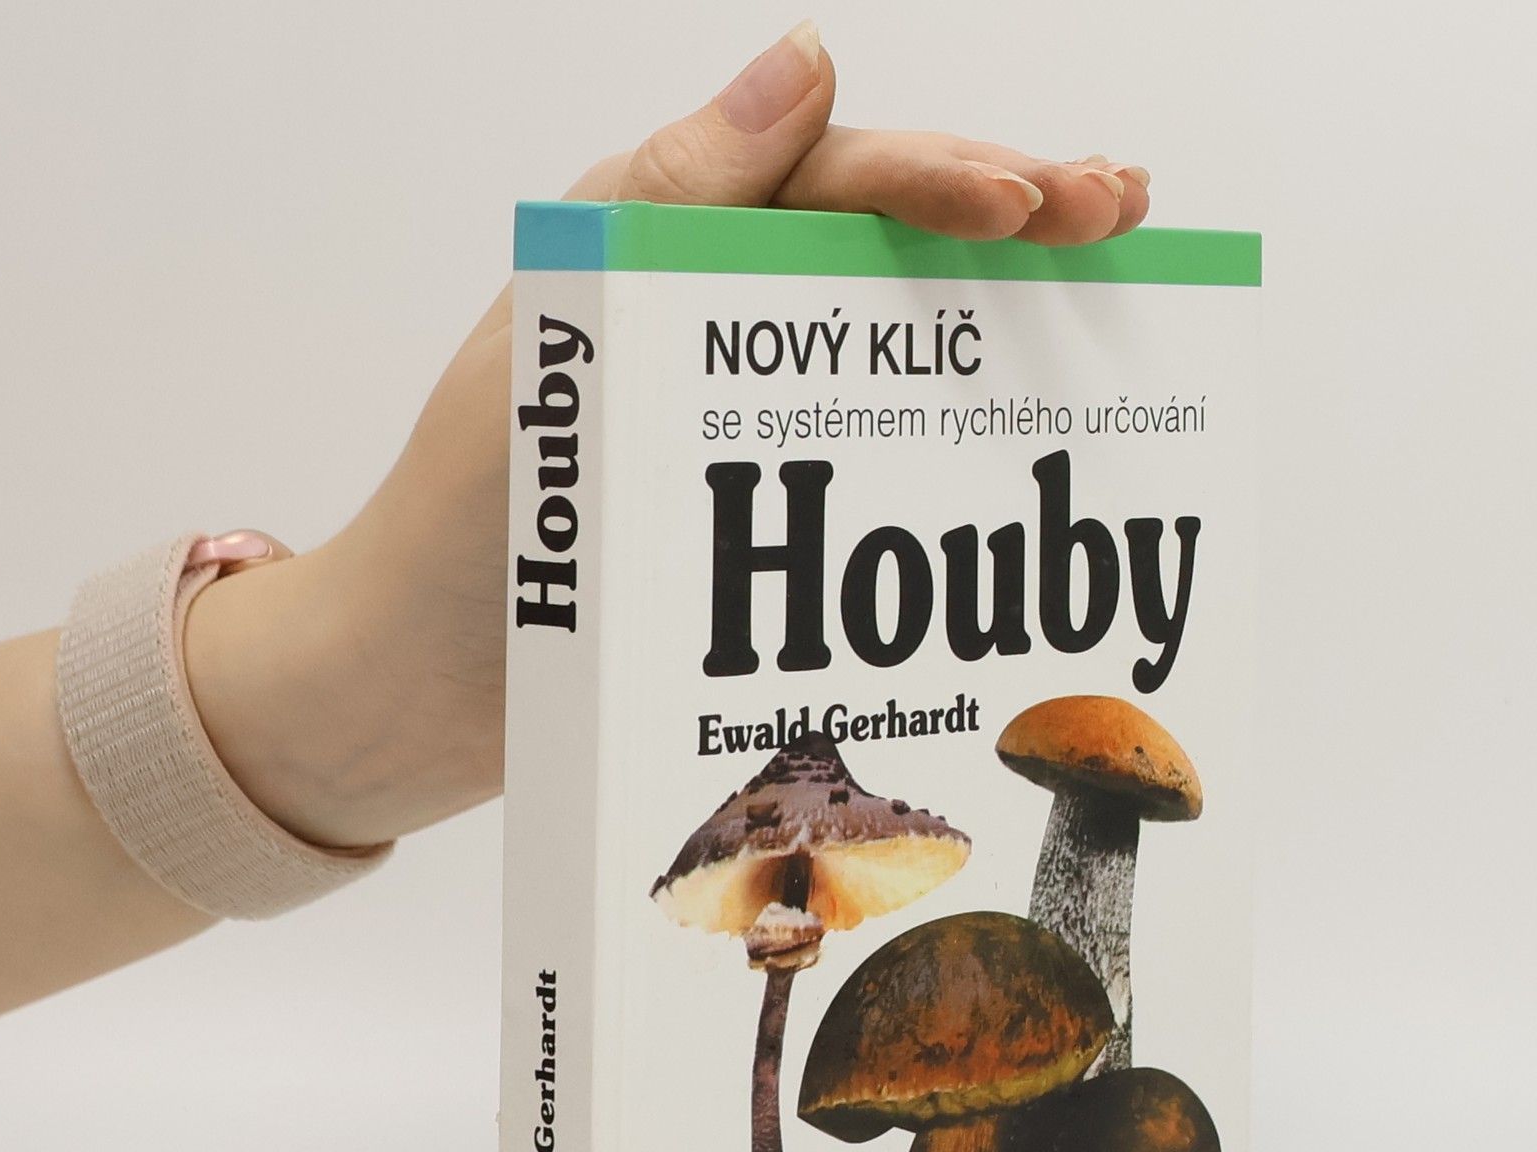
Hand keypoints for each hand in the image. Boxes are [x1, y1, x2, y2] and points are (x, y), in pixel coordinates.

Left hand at [186, 23, 1151, 849]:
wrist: (413, 703)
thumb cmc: (456, 531)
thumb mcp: (555, 352)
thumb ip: (668, 204)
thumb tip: (808, 58)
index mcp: (657, 252)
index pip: (826, 177)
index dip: (942, 179)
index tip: (1042, 203)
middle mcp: (708, 316)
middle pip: (881, 236)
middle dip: (1009, 212)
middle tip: (1123, 206)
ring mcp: (738, 412)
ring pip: (892, 329)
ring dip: (1002, 297)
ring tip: (1112, 262)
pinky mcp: (756, 509)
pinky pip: (873, 441)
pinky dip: (957, 419)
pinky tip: (1035, 412)